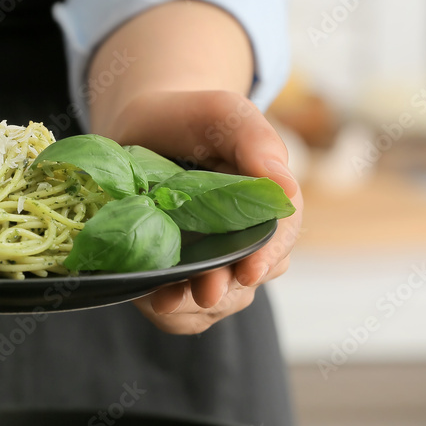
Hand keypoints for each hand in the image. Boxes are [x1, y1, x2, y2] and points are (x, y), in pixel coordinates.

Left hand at [98, 89, 302, 334]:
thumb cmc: (188, 117)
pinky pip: (181, 312)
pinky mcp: (177, 275)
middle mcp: (246, 237)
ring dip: (193, 306)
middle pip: (249, 278)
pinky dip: (168, 312)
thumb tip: (286, 189)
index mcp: (267, 201)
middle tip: (201, 292)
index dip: (267, 256)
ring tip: (166, 300)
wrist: (138, 127)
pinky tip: (152, 298)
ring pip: (216, 302)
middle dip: (226, 289)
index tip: (248, 271)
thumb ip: (256, 141)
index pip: (280, 236)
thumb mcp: (224, 113)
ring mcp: (212, 260)